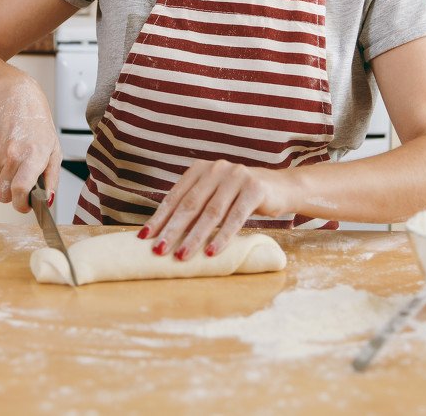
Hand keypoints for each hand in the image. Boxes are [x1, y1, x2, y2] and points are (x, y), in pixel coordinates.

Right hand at [0, 76, 60, 213]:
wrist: (15, 97)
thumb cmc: (37, 124)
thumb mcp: (54, 150)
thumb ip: (52, 178)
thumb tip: (49, 201)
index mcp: (34, 156)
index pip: (20, 191)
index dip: (21, 205)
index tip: (24, 206)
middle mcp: (13, 154)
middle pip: (3, 194)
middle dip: (12, 195)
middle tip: (21, 185)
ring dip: (5, 178)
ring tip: (16, 159)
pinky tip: (5, 150)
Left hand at [139, 160, 287, 259]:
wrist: (281, 187)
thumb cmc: (240, 197)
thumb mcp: (216, 196)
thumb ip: (196, 206)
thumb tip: (164, 235)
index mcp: (200, 170)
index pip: (175, 196)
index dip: (160, 217)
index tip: (144, 237)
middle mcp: (216, 169)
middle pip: (189, 204)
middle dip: (172, 229)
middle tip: (158, 250)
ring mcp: (236, 176)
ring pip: (210, 212)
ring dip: (194, 237)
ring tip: (181, 256)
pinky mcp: (254, 188)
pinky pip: (235, 216)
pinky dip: (222, 236)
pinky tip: (212, 252)